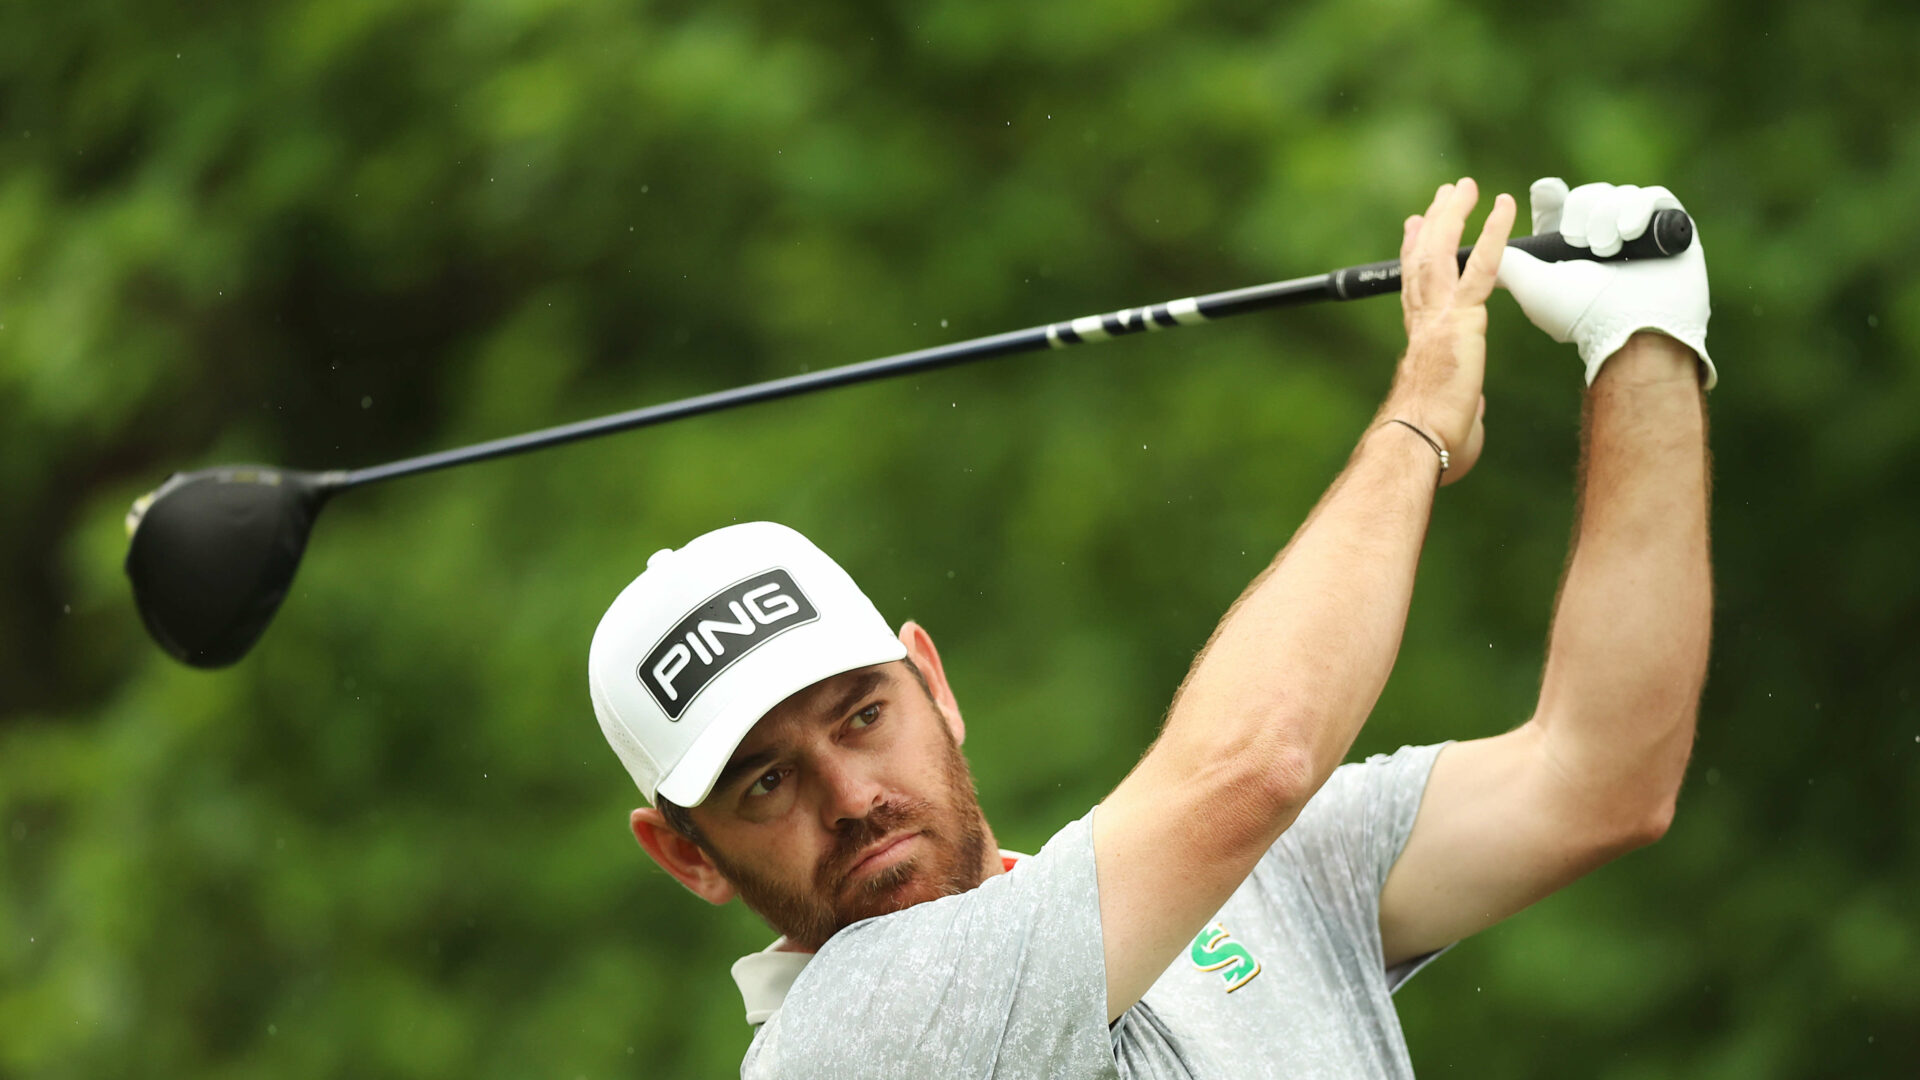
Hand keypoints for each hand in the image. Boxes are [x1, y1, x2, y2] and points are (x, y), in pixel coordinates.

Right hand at [1385, 178, 1514, 486]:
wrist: (1418, 443)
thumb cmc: (1432, 445)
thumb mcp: (1455, 418)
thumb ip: (1465, 403)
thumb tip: (1474, 408)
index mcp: (1421, 345)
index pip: (1415, 291)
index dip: (1414, 256)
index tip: (1415, 231)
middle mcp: (1424, 323)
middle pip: (1424, 261)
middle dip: (1433, 225)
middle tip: (1444, 196)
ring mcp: (1441, 318)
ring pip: (1444, 253)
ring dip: (1454, 216)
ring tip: (1464, 187)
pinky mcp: (1463, 319)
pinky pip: (1482, 267)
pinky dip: (1493, 233)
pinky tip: (1503, 205)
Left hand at [1495, 178, 1715, 387]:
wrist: (1630, 331)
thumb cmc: (1580, 315)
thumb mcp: (1532, 287)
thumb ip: (1505, 264)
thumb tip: (1470, 252)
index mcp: (1571, 249)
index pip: (1560, 206)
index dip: (1552, 198)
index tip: (1546, 194)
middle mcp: (1604, 238)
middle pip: (1586, 196)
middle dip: (1580, 215)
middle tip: (1583, 244)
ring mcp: (1639, 233)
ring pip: (1617, 194)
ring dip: (1606, 218)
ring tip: (1607, 250)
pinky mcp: (1670, 227)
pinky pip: (1652, 196)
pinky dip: (1637, 210)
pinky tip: (1628, 233)